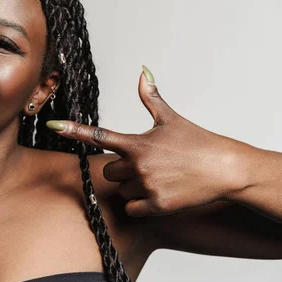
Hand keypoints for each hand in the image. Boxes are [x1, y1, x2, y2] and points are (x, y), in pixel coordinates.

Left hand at [46, 66, 253, 216]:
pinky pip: (132, 209)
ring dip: (134, 187)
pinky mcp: (157, 206)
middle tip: (146, 165)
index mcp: (138, 142)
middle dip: (122, 169)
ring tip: (159, 178)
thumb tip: (143, 72)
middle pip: (108, 171)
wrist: (227, 169)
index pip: (98, 135)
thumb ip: (152, 98)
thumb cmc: (199, 142)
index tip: (54, 125)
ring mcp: (147, 186)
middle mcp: (138, 165)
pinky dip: (141, 205)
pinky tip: (159, 194)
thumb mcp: (172, 118)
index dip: (74, 131)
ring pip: (122, 191)